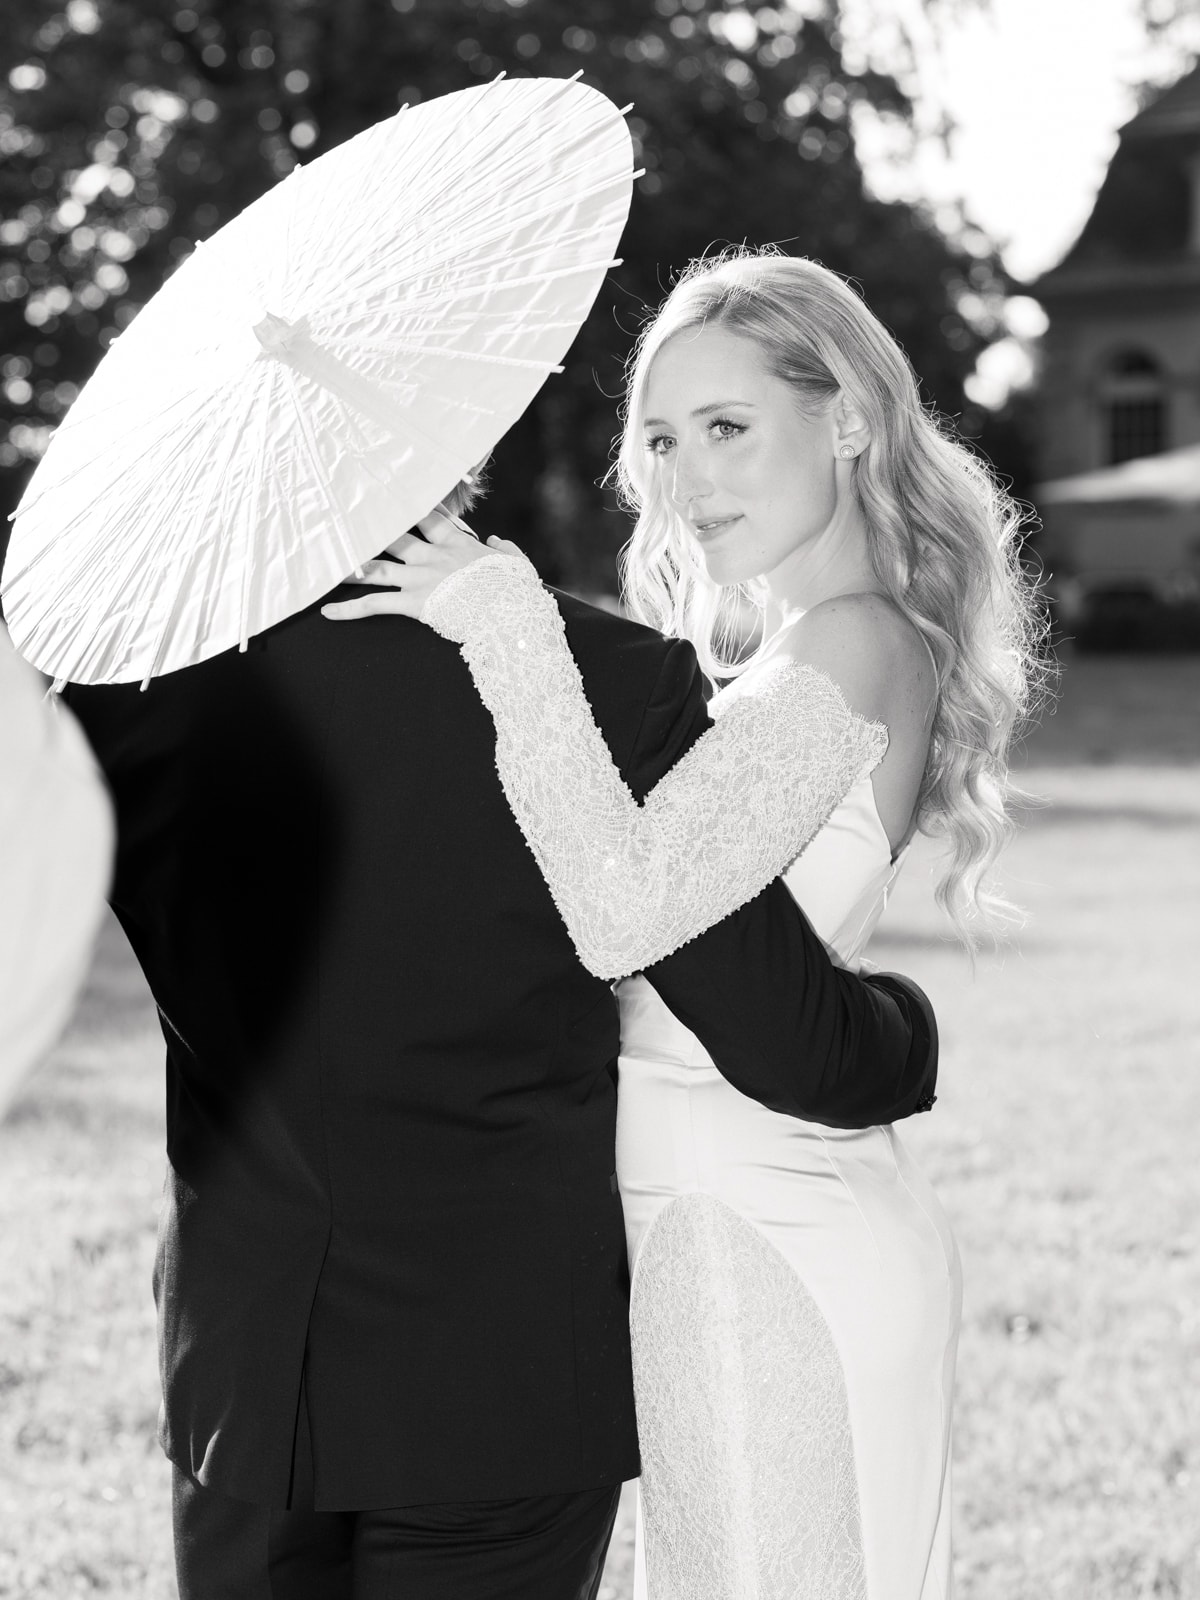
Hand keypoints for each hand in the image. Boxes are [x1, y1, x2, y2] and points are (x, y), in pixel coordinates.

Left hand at [321, 507, 520, 623]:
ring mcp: (418, 578)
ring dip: (348, 568)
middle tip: (346, 523)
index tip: (392, 496)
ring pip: (374, 568)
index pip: (428, 516)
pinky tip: (327, 613)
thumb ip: (504, 548)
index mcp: (455, 543)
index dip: (409, 505)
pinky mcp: (411, 603)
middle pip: (392, 536)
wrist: (509, 612)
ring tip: (325, 567)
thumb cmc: (515, 589)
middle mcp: (431, 556)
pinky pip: (373, 605)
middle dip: (369, 531)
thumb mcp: (515, 563)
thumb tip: (496, 540)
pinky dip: (348, 610)